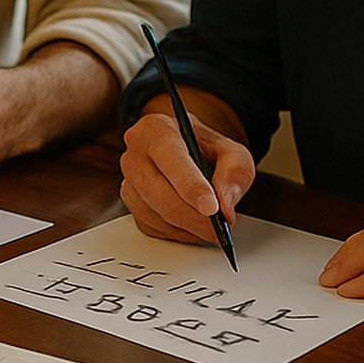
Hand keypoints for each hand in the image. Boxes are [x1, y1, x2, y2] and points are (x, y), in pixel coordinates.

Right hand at [119, 108, 253, 245]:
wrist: (187, 149)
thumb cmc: (205, 149)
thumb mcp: (232, 152)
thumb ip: (235, 172)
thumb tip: (225, 206)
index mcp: (157, 129)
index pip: (171, 159)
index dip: (191, 187)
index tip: (212, 208)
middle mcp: (135, 152)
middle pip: (159, 193)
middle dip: (192, 217)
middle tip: (219, 229)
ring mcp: (128, 179)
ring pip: (153, 213)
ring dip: (186, 227)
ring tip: (210, 228)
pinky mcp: (130, 201)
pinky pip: (150, 225)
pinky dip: (176, 233)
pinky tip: (193, 227)